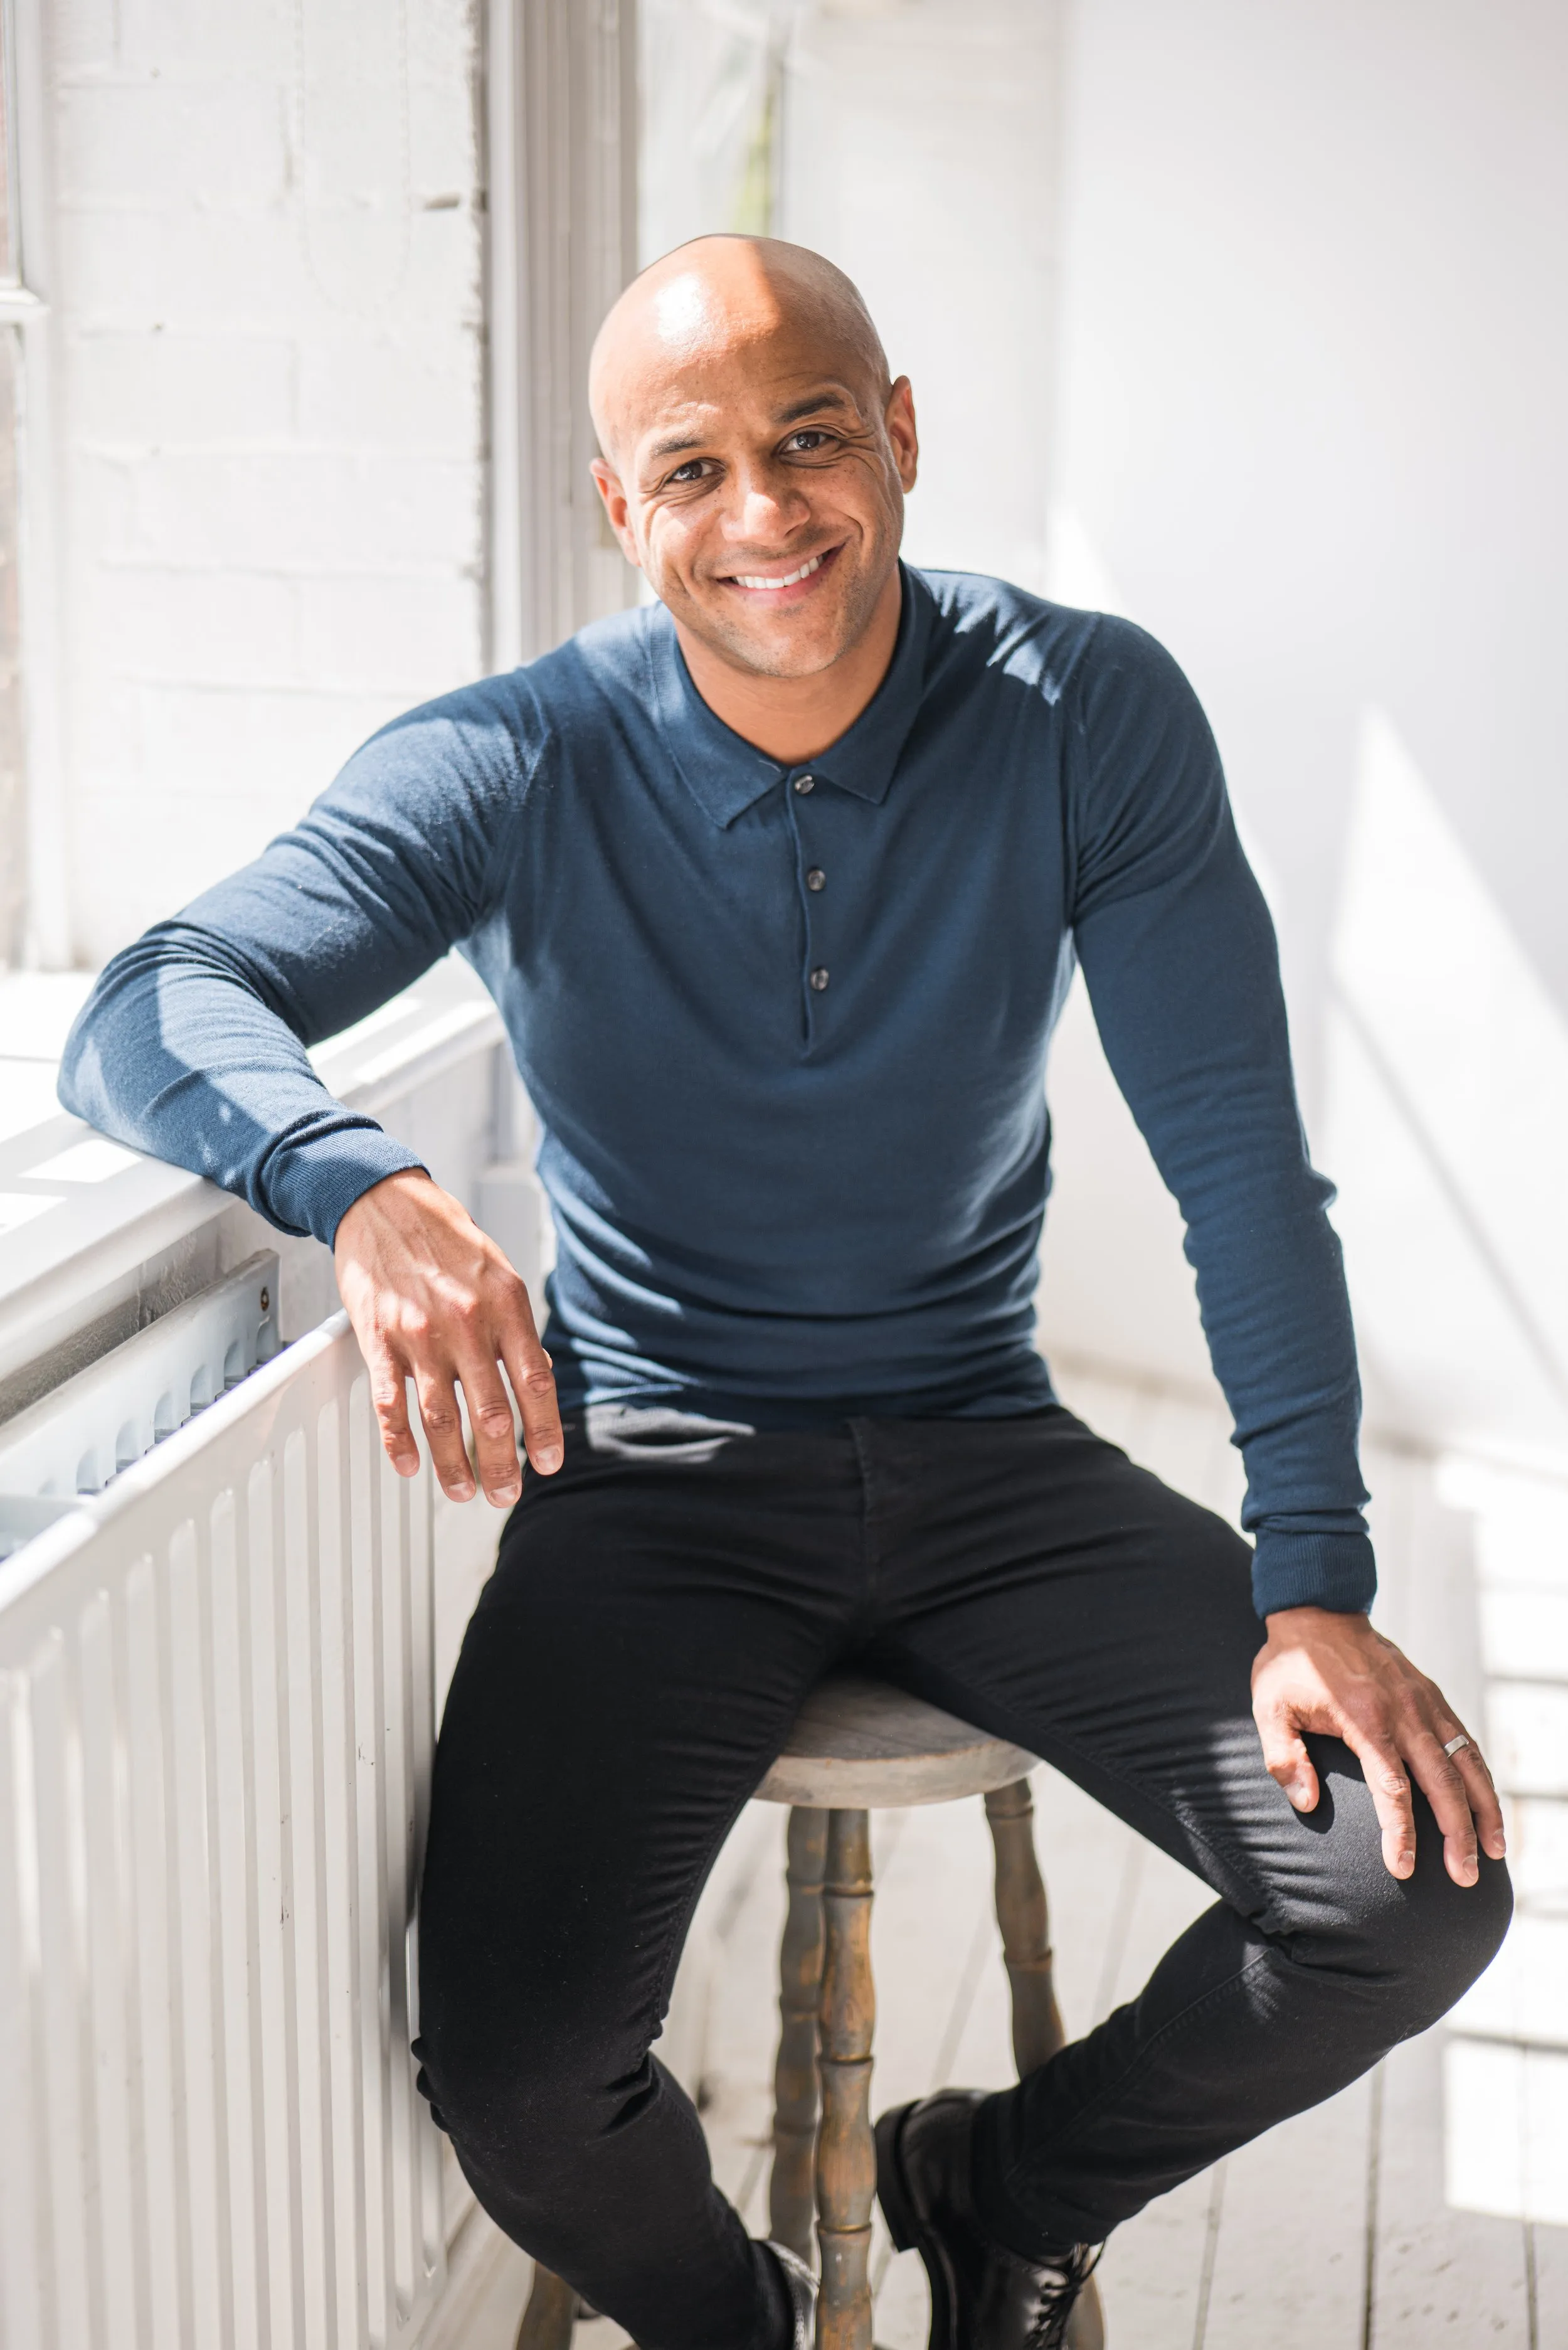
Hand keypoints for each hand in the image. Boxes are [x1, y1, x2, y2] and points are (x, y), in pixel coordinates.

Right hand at [333, 1168, 562, 1504]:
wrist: (385, 1204)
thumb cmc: (447, 1242)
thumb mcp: (501, 1275)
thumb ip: (517, 1331)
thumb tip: (538, 1382)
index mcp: (506, 1306)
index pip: (535, 1382)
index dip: (544, 1430)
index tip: (547, 1463)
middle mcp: (466, 1323)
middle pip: (490, 1413)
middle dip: (500, 1464)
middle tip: (504, 1494)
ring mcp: (419, 1333)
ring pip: (440, 1419)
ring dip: (453, 1465)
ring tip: (462, 1492)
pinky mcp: (378, 1339)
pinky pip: (389, 1403)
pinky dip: (399, 1443)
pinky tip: (410, 1467)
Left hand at [1252, 1606, 1505, 1886]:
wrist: (1317, 1612)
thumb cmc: (1289, 1667)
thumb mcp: (1269, 1708)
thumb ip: (1284, 1758)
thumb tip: (1307, 1803)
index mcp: (1364, 1719)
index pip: (1392, 1788)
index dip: (1400, 1833)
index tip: (1404, 1869)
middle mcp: (1403, 1712)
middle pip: (1441, 1782)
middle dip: (1458, 1833)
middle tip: (1465, 1875)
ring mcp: (1423, 1702)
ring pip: (1465, 1761)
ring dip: (1483, 1808)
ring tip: (1494, 1850)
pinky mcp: (1431, 1696)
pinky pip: (1464, 1740)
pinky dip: (1480, 1776)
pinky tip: (1486, 1805)